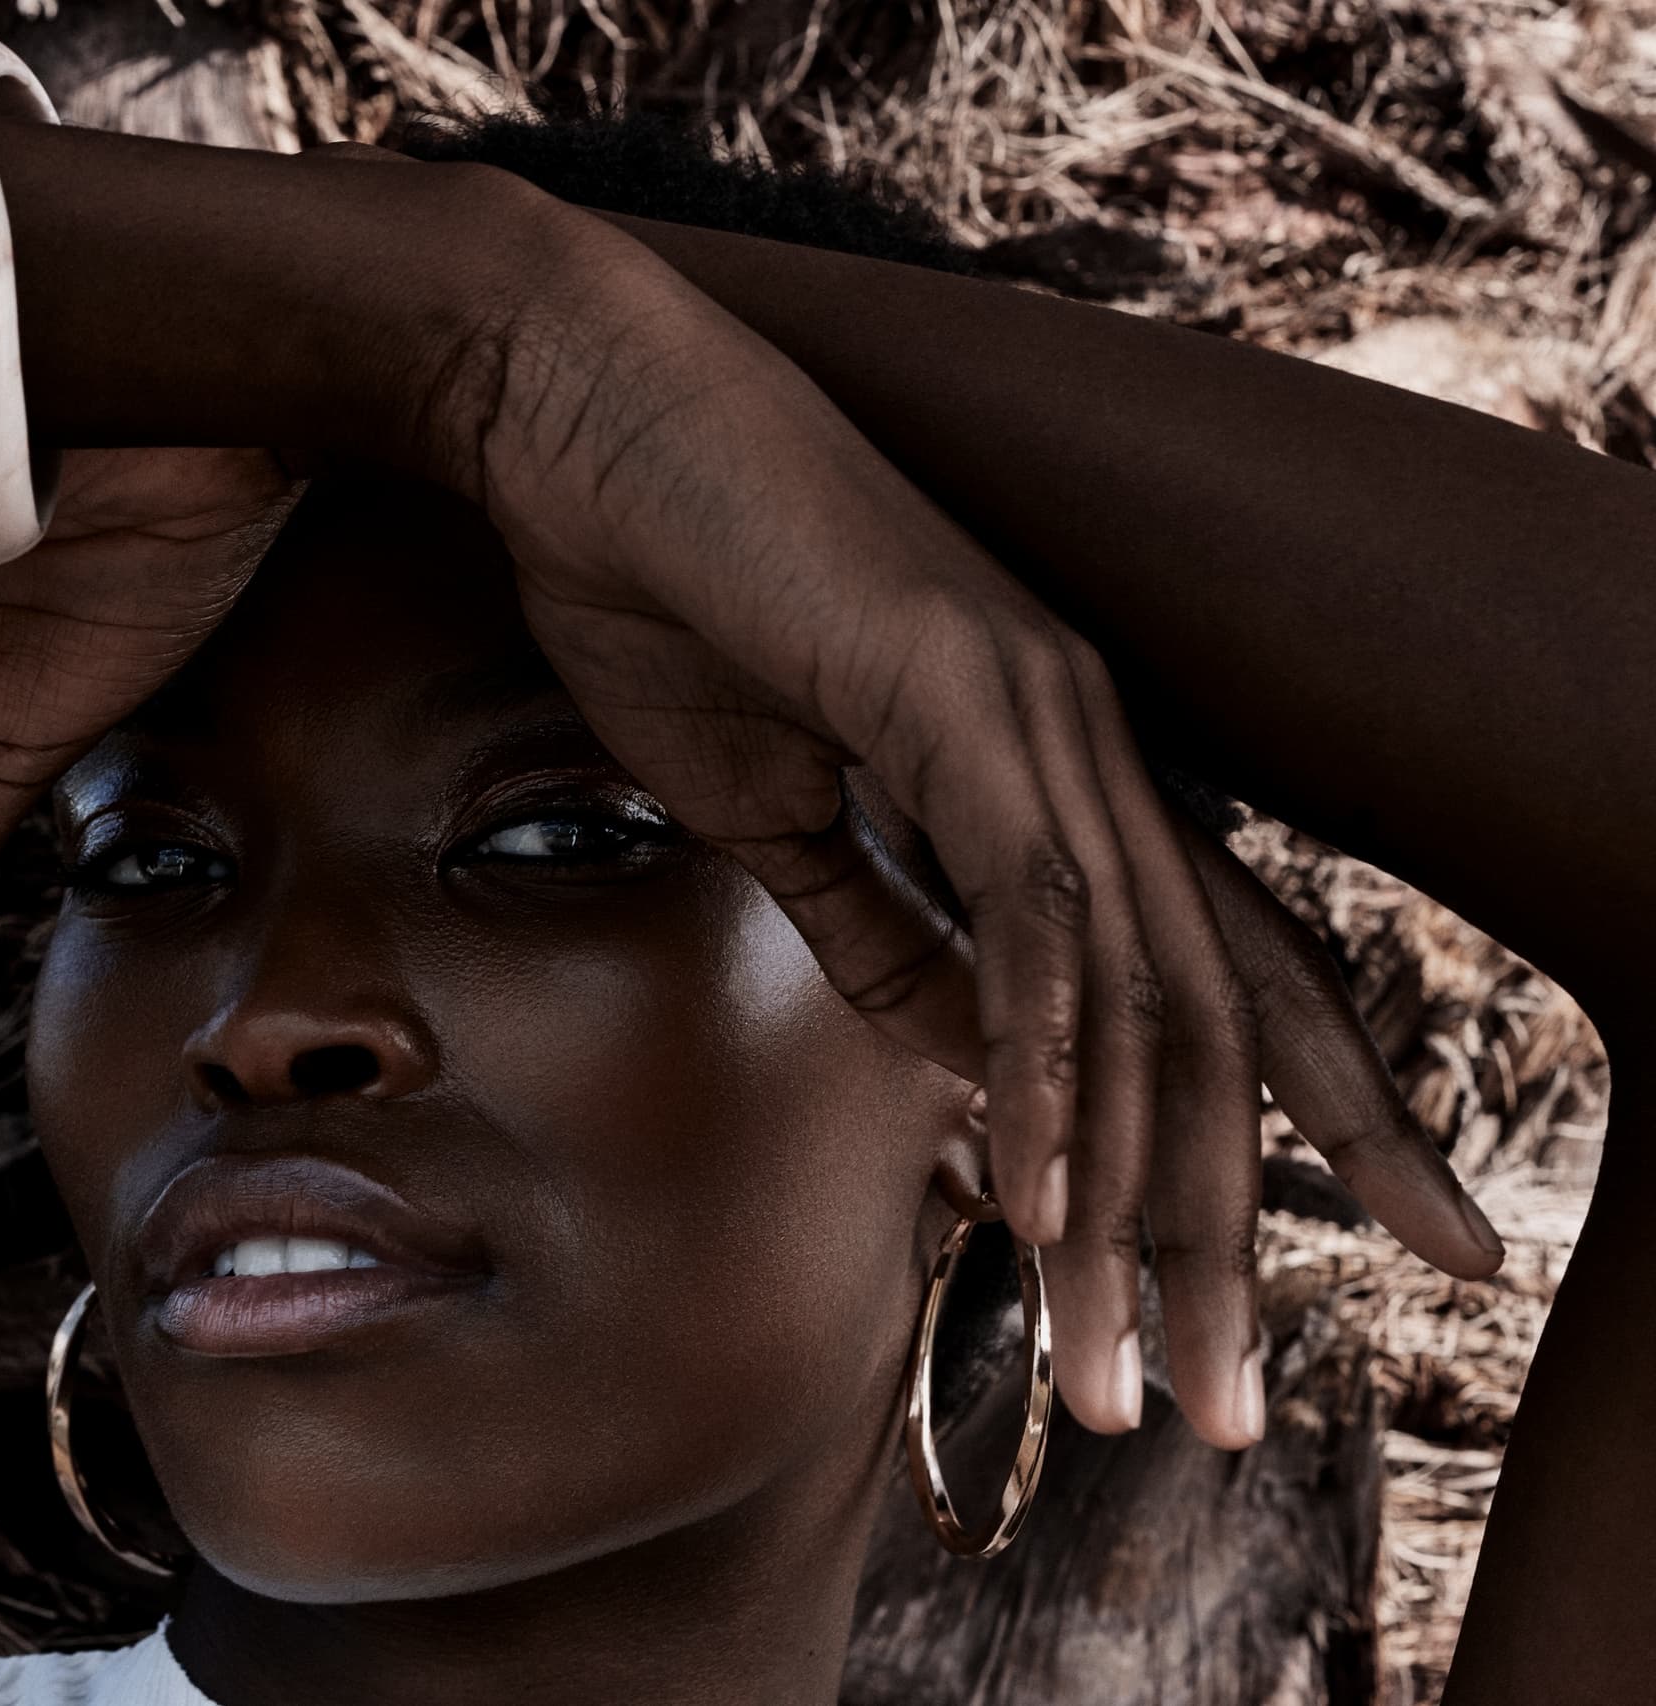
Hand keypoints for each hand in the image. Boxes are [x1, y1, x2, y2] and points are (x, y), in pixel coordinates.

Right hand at [407, 203, 1502, 1447]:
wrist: (583, 417)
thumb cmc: (668, 591)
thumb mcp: (773, 808)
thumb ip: (879, 933)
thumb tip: (959, 1073)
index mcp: (1059, 773)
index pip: (1219, 980)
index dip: (1302, 1128)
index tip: (1330, 1271)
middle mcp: (1093, 746)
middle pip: (1217, 1028)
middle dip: (1234, 1234)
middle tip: (1225, 1408)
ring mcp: (1042, 712)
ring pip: (1147, 1000)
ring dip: (1141, 1205)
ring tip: (1134, 1369)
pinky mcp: (960, 688)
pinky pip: (1032, 914)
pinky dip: (1045, 1068)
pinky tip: (1041, 1202)